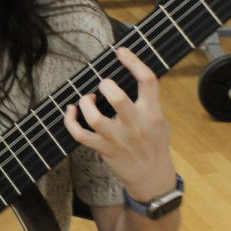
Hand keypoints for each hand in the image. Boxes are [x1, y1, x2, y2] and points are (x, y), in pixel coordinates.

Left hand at [63, 46, 176, 201]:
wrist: (151, 178)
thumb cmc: (154, 145)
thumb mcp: (161, 121)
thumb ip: (153, 100)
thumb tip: (152, 77)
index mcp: (152, 113)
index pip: (147, 81)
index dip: (134, 63)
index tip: (121, 52)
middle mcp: (135, 125)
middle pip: (118, 98)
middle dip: (106, 85)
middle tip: (103, 85)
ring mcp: (118, 138)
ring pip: (95, 118)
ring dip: (85, 103)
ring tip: (87, 99)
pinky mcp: (103, 149)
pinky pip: (80, 135)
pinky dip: (70, 122)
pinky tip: (70, 111)